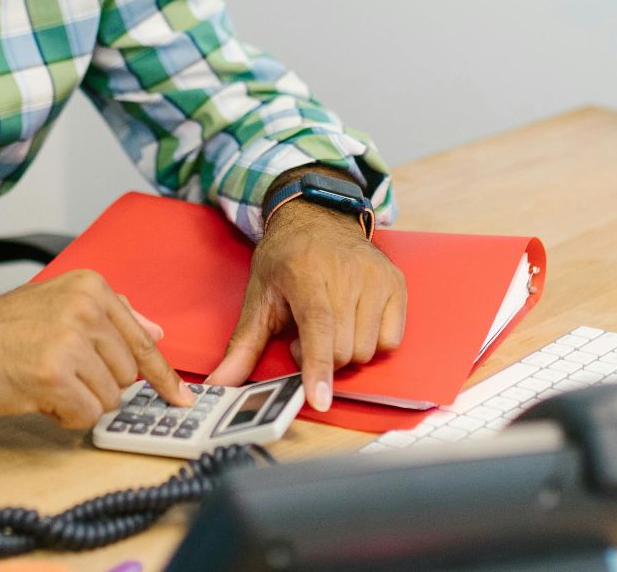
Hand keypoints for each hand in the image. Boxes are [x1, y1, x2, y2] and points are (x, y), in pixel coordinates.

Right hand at [0, 270, 193, 427]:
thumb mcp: (53, 305)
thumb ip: (108, 316)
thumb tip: (155, 331)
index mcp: (90, 287)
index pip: (142, 340)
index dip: (163, 376)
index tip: (180, 399)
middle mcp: (85, 306)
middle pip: (127, 375)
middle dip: (96, 386)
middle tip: (56, 374)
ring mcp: (69, 339)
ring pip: (109, 398)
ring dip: (78, 401)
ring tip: (41, 382)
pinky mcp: (53, 374)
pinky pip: (85, 414)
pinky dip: (63, 416)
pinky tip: (35, 396)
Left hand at [204, 202, 406, 410]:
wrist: (318, 217)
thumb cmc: (285, 258)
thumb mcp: (259, 296)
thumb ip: (243, 345)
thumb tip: (221, 382)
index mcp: (306, 273)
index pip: (318, 327)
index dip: (317, 366)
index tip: (319, 399)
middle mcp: (347, 273)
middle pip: (342, 349)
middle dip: (321, 358)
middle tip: (303, 335)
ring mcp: (376, 277)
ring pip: (367, 350)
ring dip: (345, 351)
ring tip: (328, 325)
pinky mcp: (395, 283)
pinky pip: (390, 340)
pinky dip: (371, 342)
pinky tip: (353, 321)